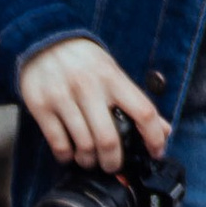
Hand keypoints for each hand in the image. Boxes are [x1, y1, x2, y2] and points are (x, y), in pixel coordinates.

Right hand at [17, 37, 170, 171]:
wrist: (43, 40)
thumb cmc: (84, 62)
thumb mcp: (113, 73)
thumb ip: (136, 101)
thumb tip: (164, 131)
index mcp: (112, 78)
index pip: (144, 112)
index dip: (154, 139)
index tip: (155, 153)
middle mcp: (89, 87)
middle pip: (109, 140)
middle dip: (114, 162)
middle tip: (112, 165)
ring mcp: (63, 97)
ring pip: (83, 146)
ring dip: (89, 161)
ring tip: (89, 160)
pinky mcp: (41, 106)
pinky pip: (59, 143)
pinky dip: (67, 156)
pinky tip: (70, 153)